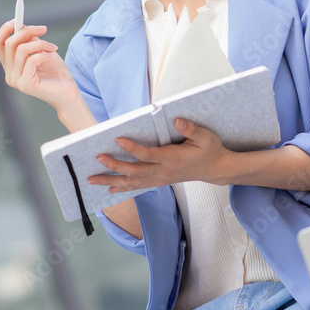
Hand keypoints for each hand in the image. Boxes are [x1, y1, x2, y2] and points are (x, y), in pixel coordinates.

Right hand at [0, 20, 81, 112]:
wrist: (69, 92)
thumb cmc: (56, 72)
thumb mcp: (41, 51)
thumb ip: (30, 40)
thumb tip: (21, 25)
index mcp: (10, 66)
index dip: (5, 29)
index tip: (19, 18)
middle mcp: (9, 74)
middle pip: (8, 43)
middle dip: (27, 31)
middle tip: (44, 29)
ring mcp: (15, 80)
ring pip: (21, 50)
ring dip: (41, 44)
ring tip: (53, 48)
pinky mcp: (25, 84)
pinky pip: (31, 60)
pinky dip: (43, 54)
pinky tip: (52, 57)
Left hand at [89, 118, 232, 192]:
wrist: (215, 169)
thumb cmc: (210, 151)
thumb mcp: (206, 137)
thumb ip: (191, 129)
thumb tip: (177, 120)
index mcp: (173, 158)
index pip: (149, 154)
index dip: (133, 148)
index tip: (118, 139)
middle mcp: (164, 171)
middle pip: (135, 171)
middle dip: (115, 166)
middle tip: (99, 158)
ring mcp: (161, 178)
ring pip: (133, 182)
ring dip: (112, 180)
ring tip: (93, 180)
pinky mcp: (160, 181)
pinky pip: (138, 186)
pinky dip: (123, 188)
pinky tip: (110, 188)